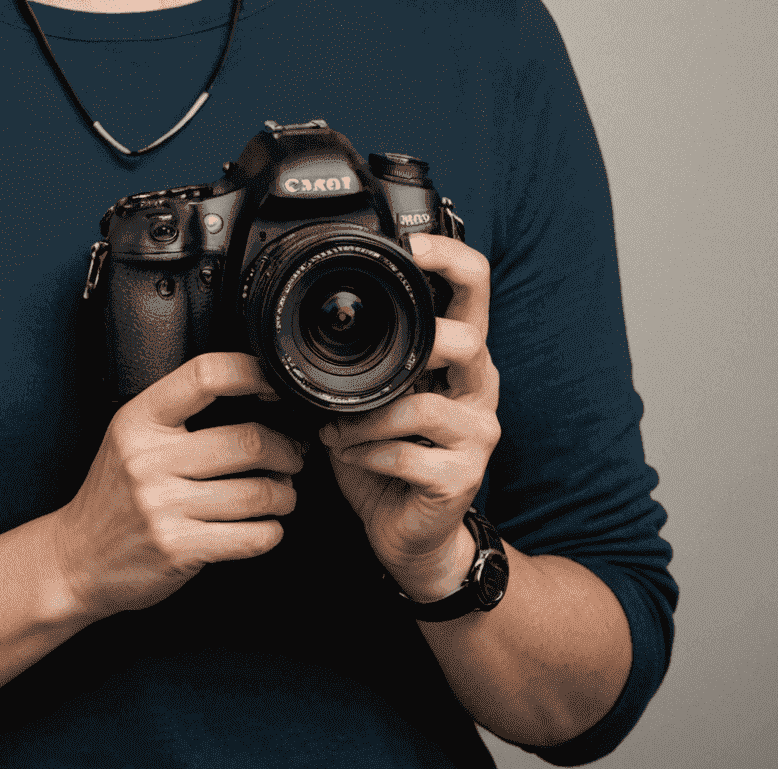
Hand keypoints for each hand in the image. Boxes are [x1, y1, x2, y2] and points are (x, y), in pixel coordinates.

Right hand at [50, 352, 305, 621]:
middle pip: (248, 441)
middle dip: (286, 450)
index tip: (274, 387)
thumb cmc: (114, 493)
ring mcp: (163, 506)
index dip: (251, 374)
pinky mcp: (178, 549)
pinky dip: (271, 531)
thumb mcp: (131, 436)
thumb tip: (257, 397)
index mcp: (139, 420)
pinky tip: (266, 526)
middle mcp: (149, 459)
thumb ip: (179, 415)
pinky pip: (250, 537)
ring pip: (257, 493)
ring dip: (284, 495)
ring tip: (283, 494)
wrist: (77, 558)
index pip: (205, 376)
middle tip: (293, 456)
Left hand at [319, 232, 500, 600]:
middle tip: (370, 362)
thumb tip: (298, 321)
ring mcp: (477, 432)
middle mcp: (478, 386)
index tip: (412, 242)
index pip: (475, 288)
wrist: (410, 535)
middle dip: (415, 344)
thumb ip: (360, 358)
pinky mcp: (462, 475)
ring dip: (365, 418)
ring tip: (337, 428)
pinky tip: (349, 455)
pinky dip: (365, 452)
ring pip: (420, 405)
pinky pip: (406, 453)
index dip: (450, 257)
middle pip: (469, 338)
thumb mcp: (371, 395)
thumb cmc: (385, 457)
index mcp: (459, 354)